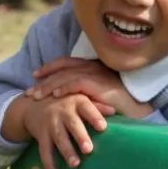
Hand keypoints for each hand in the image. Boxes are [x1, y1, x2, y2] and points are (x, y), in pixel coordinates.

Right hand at [5, 93, 113, 168]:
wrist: (34, 103)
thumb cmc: (66, 102)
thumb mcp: (80, 99)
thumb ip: (97, 106)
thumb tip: (115, 111)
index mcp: (77, 102)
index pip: (88, 108)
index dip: (95, 117)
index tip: (103, 127)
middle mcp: (63, 112)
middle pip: (73, 124)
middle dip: (80, 137)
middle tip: (89, 150)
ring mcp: (51, 124)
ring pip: (59, 139)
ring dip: (67, 152)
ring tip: (75, 164)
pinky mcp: (41, 135)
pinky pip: (44, 151)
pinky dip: (49, 165)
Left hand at [27, 57, 152, 118]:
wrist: (138, 106)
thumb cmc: (120, 102)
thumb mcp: (99, 93)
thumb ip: (85, 91)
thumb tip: (68, 97)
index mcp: (94, 66)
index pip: (67, 62)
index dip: (50, 67)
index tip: (36, 75)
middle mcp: (94, 67)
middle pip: (63, 68)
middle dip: (44, 79)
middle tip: (30, 90)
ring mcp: (97, 74)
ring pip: (66, 76)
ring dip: (49, 86)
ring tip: (36, 96)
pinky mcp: (100, 83)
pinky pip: (77, 83)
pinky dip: (64, 88)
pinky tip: (55, 96)